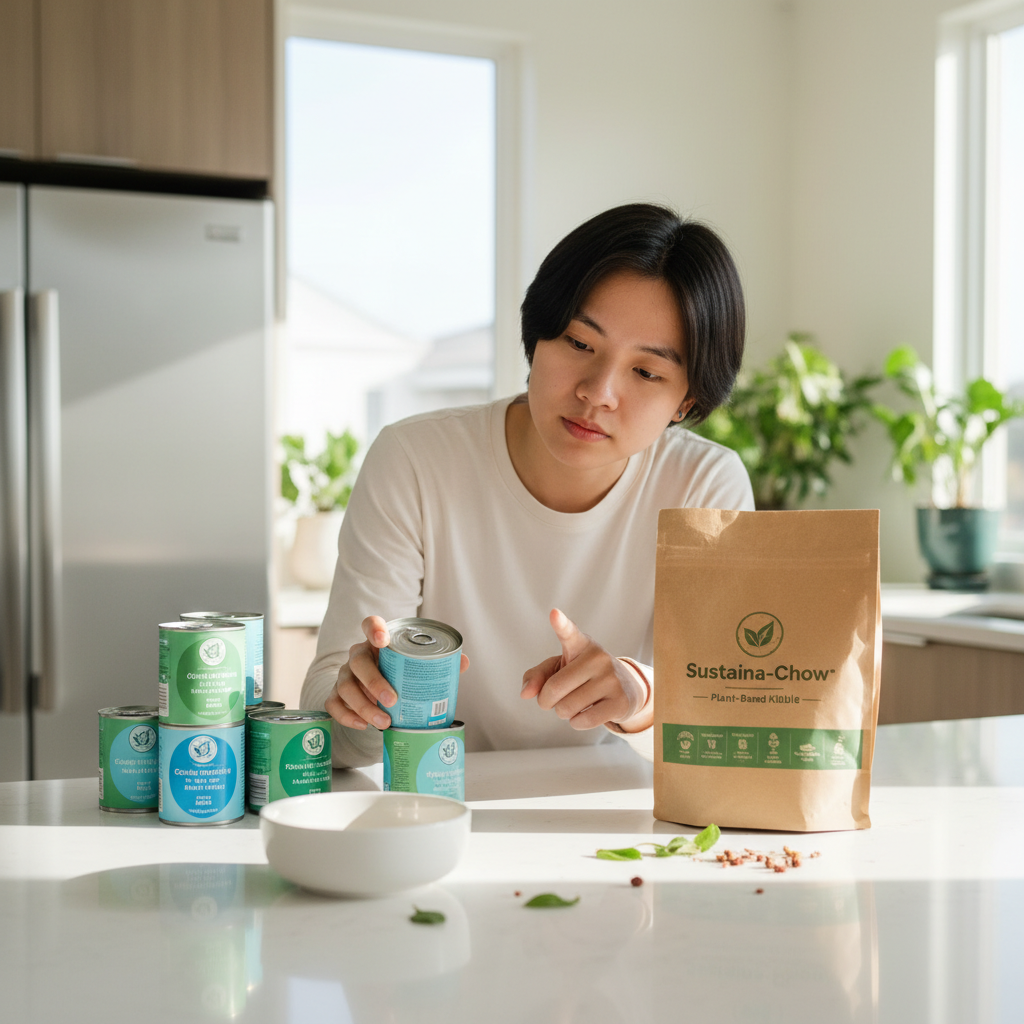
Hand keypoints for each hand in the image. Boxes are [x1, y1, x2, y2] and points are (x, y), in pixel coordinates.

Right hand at [325, 615, 469, 729]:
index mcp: (377, 641)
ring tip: (384, 722)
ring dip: (364, 706)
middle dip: (374, 681)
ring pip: (346, 686)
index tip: (383, 641)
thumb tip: (463, 662)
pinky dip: (347, 716)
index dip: (374, 629)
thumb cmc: (400, 672)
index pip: (370, 624)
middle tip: (392, 700)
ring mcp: (345, 675)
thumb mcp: (416, 664)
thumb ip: (438, 661)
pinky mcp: (336, 695)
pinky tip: (363, 725)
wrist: (377, 690)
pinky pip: (334, 705)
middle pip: (358, 662)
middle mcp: (358, 655)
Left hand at [519, 609, 649, 729]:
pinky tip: (585, 713)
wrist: (627, 688)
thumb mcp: (559, 669)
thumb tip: (525, 694)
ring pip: (567, 708)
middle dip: (546, 701)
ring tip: (575, 703)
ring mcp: (611, 679)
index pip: (569, 633)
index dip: (561, 624)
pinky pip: (583, 721)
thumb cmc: (583, 676)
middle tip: (554, 699)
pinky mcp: (620, 701)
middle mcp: (598, 658)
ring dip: (563, 713)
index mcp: (580, 644)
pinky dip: (576, 723)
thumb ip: (537, 676)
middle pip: (554, 688)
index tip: (554, 614)